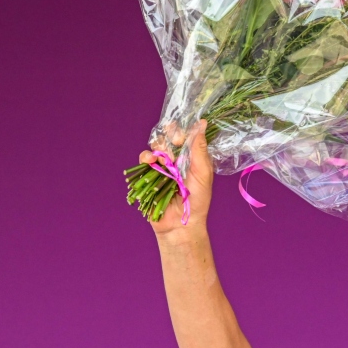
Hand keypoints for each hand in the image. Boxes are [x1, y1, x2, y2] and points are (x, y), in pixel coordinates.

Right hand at [139, 119, 213, 234]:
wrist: (181, 223)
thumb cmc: (197, 200)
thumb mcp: (203, 173)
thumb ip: (200, 149)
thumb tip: (202, 124)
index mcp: (192, 158)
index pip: (186, 136)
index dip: (182, 131)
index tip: (181, 134)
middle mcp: (177, 160)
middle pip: (168, 138)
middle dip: (169, 137)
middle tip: (173, 143)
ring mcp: (162, 167)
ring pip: (155, 146)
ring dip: (159, 148)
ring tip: (164, 159)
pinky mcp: (149, 175)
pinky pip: (144, 159)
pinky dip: (146, 157)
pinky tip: (150, 161)